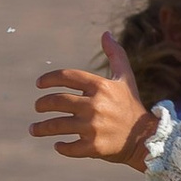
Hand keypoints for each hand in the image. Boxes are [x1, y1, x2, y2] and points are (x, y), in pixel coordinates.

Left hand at [31, 31, 156, 165]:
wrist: (146, 138)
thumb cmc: (131, 105)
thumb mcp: (125, 78)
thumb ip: (116, 55)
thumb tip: (106, 33)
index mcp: (101, 87)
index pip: (66, 77)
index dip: (49, 79)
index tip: (39, 84)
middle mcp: (95, 105)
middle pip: (57, 101)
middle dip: (42, 104)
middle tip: (38, 107)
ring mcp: (93, 127)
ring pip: (57, 125)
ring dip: (41, 128)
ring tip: (34, 129)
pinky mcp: (93, 147)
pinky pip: (69, 147)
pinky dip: (61, 147)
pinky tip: (57, 144)